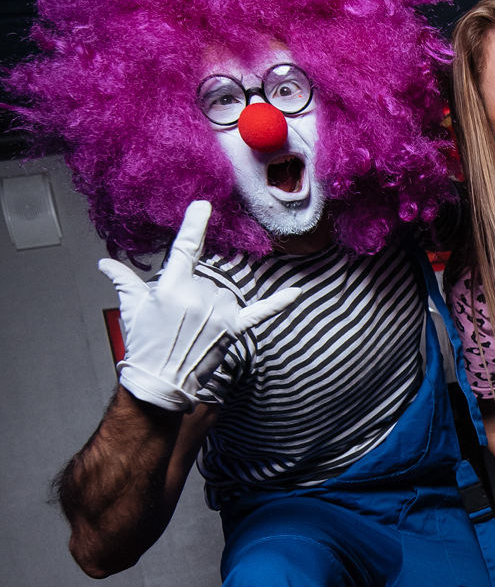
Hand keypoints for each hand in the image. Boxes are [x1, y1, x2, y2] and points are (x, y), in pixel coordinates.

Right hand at [100, 201, 300, 410]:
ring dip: (212, 305)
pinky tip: (296, 294)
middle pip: (206, 278)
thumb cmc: (144, 343)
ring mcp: (219, 314)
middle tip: (176, 319)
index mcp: (173, 286)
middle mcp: (200, 296)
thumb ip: (124, 281)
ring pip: (224, 294)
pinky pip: (260, 313)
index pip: (185, 247)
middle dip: (193, 292)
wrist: (161, 381)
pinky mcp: (233, 331)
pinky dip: (278, 304)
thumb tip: (106, 264)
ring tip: (193, 329)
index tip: (203, 205)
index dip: (195, 225)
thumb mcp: (131, 308)